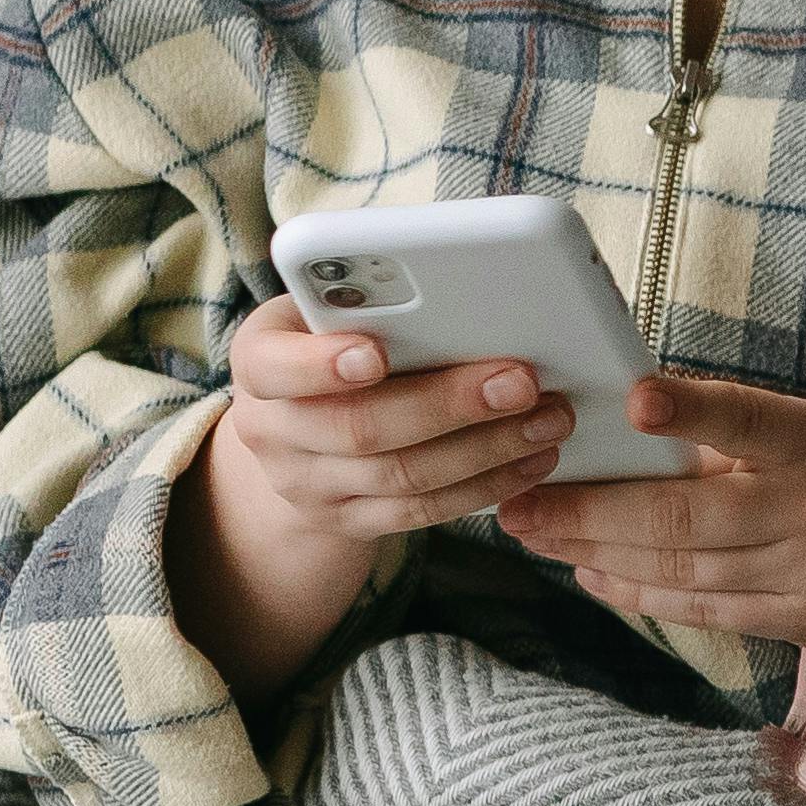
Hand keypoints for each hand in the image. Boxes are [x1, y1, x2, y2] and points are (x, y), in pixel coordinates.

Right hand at [208, 291, 570, 552]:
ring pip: (401, 477)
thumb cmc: (328, 344)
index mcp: (258, 360)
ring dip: (487, 449)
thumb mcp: (323, 312)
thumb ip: (366, 301)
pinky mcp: (350, 523)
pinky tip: (531, 460)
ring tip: (547, 419)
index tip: (376, 353)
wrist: (296, 434)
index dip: (321, 364)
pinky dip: (485, 486)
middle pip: (359, 428)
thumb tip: (458, 283)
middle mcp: (271, 431)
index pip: (272, 365)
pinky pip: (421, 513)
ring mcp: (307, 486)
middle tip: (521, 381)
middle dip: (448, 405)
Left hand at [496, 372, 805, 652]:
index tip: (632, 399)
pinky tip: (591, 570)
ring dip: (595, 552)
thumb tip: (617, 433)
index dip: (694, 413)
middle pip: (688, 519)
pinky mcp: (803, 624)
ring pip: (682, 569)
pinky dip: (637, 590)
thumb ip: (733, 434)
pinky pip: (701, 609)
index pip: (752, 422)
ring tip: (536, 534)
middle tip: (519, 502)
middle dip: (590, 512)